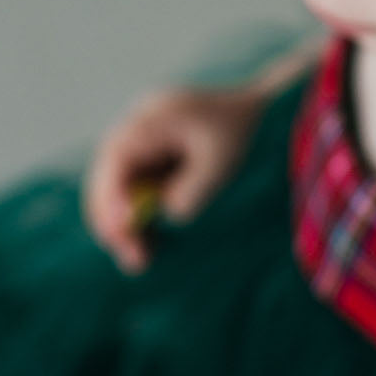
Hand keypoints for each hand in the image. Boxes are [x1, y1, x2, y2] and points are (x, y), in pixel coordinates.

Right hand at [82, 83, 264, 272]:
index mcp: (156, 115)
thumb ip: (191, 190)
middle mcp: (140, 124)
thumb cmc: (245, 133)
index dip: (112, 195)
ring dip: (122, 224)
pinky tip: (147, 246)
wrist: (267, 114)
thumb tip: (165, 214)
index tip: (122, 228)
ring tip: (139, 261)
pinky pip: (134, 192)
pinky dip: (138, 218)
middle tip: (133, 258)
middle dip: (112, 218)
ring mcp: (144, 141)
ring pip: (117, 187)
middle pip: (108, 174)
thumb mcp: (220, 164)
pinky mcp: (152, 158)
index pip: (117, 157)